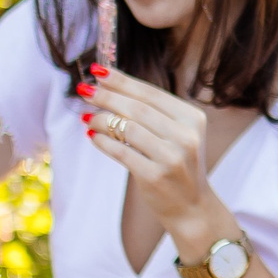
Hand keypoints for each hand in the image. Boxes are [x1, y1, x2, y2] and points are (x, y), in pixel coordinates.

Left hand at [82, 67, 231, 242]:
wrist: (191, 206)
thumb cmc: (178, 165)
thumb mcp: (177, 134)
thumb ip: (153, 113)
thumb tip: (109, 87)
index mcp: (192, 119)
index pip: (151, 93)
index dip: (122, 81)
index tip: (98, 71)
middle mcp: (185, 136)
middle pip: (137, 108)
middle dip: (107, 96)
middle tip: (84, 89)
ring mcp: (172, 157)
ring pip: (127, 128)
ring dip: (101, 120)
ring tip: (87, 117)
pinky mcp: (155, 176)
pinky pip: (121, 152)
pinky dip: (102, 142)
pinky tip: (93, 136)